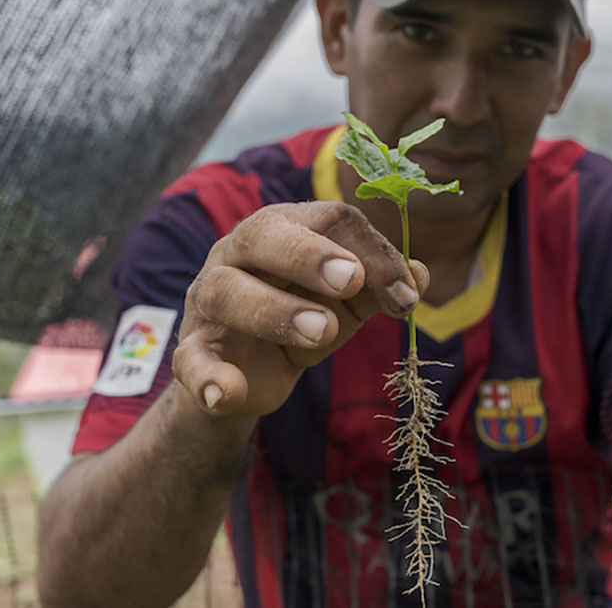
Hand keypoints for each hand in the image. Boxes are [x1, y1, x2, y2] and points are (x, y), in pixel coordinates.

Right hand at [172, 201, 428, 417]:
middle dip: (310, 256)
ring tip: (321, 333)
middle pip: (263, 234)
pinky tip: (230, 392)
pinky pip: (190, 359)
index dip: (371, 251)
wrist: (248, 376)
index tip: (405, 294)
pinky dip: (208, 377)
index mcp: (284, 230)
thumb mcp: (347, 305)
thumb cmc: (303, 320)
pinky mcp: (193, 351)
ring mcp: (209, 301)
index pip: (328, 219)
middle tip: (352, 281)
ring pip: (225, 291)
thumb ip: (379, 288)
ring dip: (274, 310)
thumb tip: (420, 275)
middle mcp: (239, 254)